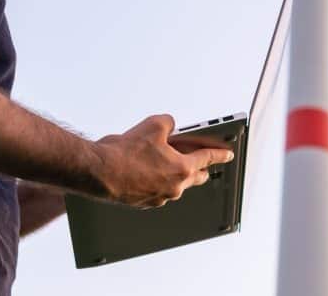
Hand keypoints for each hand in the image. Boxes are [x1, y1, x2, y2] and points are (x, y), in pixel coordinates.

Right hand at [91, 114, 234, 208]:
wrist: (100, 172)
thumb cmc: (125, 152)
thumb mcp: (153, 125)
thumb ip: (169, 123)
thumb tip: (170, 126)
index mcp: (182, 168)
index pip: (208, 159)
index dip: (220, 154)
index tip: (228, 155)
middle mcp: (175, 187)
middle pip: (196, 177)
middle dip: (200, 168)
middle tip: (200, 160)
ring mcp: (160, 197)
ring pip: (176, 185)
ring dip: (174, 173)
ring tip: (163, 158)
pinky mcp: (144, 203)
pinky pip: (157, 190)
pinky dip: (157, 180)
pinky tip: (146, 169)